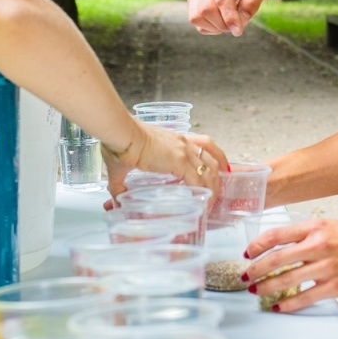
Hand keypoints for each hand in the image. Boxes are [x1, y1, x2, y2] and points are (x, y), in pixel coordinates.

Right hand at [103, 123, 228, 195]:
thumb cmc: (118, 143)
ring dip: (213, 188)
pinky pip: (199, 180)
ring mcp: (183, 151)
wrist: (120, 134)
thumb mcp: (123, 165)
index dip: (217, 157)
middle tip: (217, 193)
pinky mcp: (179, 160)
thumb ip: (120, 185)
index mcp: (175, 139)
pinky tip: (204, 204)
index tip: (221, 169)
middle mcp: (183, 143)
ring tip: (211, 203)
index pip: (205, 144)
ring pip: (210, 170)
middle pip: (213, 158)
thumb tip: (115, 201)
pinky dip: (203, 193)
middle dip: (218, 177)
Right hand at [187, 0, 268, 36]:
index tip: (238, 31)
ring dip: (215, 27)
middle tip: (236, 27)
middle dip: (222, 24)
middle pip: (206, 9)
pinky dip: (209, 27)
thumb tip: (239, 22)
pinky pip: (195, 20)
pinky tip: (221, 20)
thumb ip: (252, 2)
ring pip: (197, 16)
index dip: (229, 17)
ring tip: (229, 22)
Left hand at [242, 217, 337, 312]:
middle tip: (244, 276)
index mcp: (315, 227)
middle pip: (275, 259)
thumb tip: (281, 244)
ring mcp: (326, 267)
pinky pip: (304, 297)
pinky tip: (278, 306)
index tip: (247, 253)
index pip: (275, 234)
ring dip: (266, 287)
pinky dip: (288, 303)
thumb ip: (307, 233)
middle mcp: (318, 245)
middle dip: (255, 270)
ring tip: (256, 291)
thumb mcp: (331, 225)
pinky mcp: (335, 287)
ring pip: (285, 280)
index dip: (256, 245)